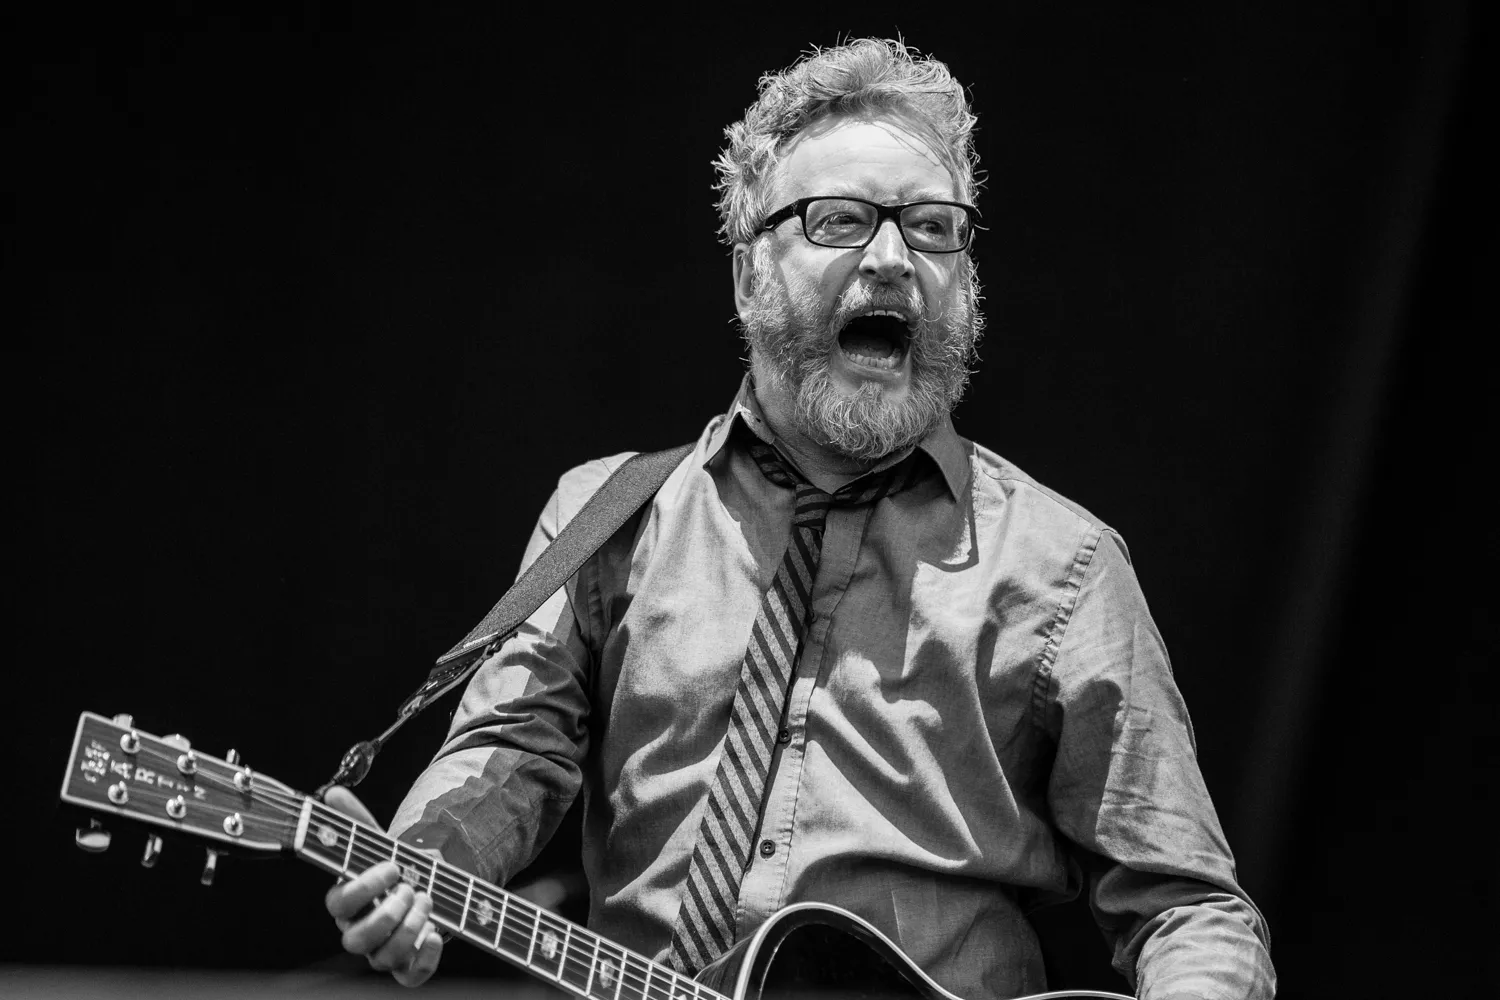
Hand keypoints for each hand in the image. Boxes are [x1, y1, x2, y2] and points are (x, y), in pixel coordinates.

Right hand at [322, 785, 443, 985]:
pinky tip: (434, 934)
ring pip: (382, 959)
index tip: (392, 866)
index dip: (363, 887)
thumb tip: (332, 793)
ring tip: (427, 900)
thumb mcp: (380, 845)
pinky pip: (409, 977)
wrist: (425, 890)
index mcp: (349, 903)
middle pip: (355, 940)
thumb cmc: (396, 871)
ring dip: (408, 930)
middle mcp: (360, 932)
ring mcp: (383, 952)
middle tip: (411, 888)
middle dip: (386, 915)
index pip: (338, 905)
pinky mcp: (407, 966)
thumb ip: (357, 821)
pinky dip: (424, 959)